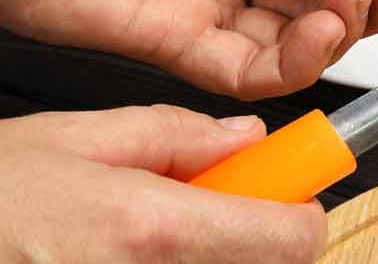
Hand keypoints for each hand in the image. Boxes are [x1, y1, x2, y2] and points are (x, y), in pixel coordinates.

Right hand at [0, 106, 325, 263]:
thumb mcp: (69, 141)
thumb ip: (172, 136)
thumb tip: (244, 136)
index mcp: (150, 234)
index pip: (293, 239)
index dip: (297, 211)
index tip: (284, 196)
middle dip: (243, 236)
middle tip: (197, 211)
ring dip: (201, 258)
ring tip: (132, 237)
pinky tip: (111, 256)